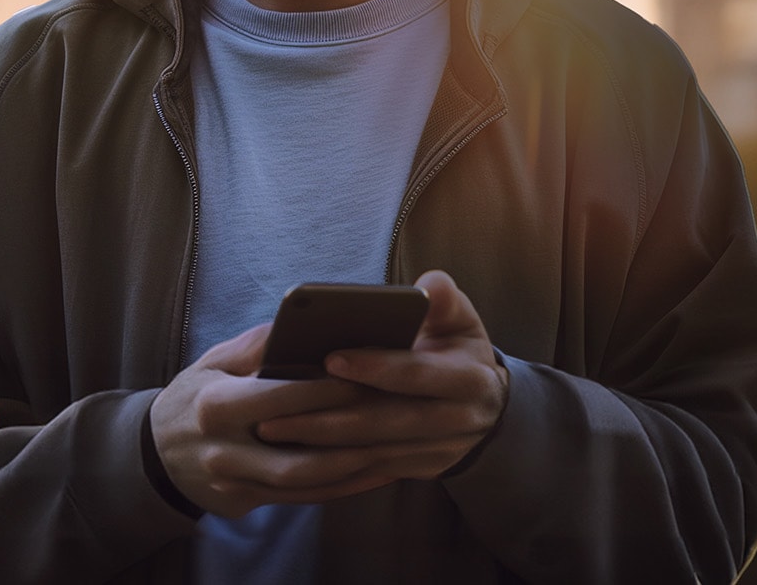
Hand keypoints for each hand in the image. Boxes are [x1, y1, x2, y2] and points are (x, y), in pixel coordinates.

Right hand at [149, 323, 420, 518]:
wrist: (155, 455)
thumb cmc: (196, 394)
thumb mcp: (214, 360)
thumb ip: (259, 343)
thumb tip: (307, 320)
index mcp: (216, 406)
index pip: (283, 397)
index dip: (330, 387)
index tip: (373, 373)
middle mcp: (225, 451)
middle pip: (301, 447)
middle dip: (353, 430)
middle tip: (399, 410)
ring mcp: (235, 484)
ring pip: (307, 480)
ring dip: (355, 465)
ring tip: (397, 444)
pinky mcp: (246, 503)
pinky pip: (304, 498)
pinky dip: (342, 485)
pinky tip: (374, 468)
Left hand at [254, 270, 509, 479]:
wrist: (485, 406)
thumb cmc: (458, 348)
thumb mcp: (461, 320)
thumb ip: (445, 300)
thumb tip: (427, 286)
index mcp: (469, 380)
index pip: (417, 374)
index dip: (376, 367)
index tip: (330, 358)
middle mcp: (457, 422)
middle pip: (385, 422)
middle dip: (328, 418)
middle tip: (273, 411)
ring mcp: (438, 452)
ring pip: (372, 451)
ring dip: (319, 444)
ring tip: (271, 429)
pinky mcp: (419, 470)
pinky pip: (370, 470)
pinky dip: (330, 462)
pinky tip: (293, 450)